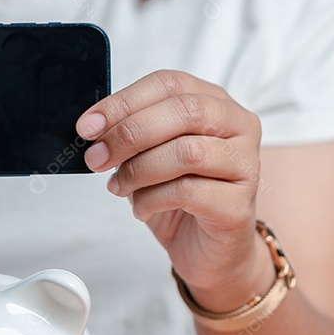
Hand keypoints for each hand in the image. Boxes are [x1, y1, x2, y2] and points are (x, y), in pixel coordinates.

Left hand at [76, 70, 273, 311]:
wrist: (207, 250)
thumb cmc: (179, 199)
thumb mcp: (149, 156)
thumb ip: (131, 135)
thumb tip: (93, 129)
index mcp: (215, 102)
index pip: (169, 84)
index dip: (124, 102)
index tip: (87, 126)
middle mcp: (238, 126)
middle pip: (184, 111)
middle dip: (129, 134)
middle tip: (97, 158)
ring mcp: (246, 164)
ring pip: (187, 152)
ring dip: (139, 170)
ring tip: (119, 187)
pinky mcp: (239, 204)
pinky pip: (189, 192)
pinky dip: (152, 200)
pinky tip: (142, 209)